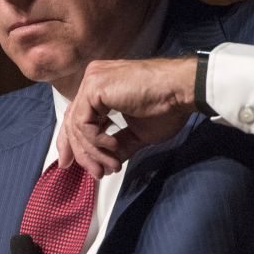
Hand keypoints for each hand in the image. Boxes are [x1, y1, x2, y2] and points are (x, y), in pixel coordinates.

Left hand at [57, 57, 196, 177]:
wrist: (180, 91)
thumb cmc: (166, 107)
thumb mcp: (137, 133)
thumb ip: (119, 146)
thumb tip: (107, 166)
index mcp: (101, 87)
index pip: (77, 117)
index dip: (74, 144)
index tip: (74, 165)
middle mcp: (92, 80)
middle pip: (73, 123)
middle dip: (82, 153)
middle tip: (97, 174)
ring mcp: (91, 81)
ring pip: (77, 126)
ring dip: (93, 151)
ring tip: (112, 165)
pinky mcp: (94, 87)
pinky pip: (83, 123)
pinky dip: (96, 140)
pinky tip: (113, 145)